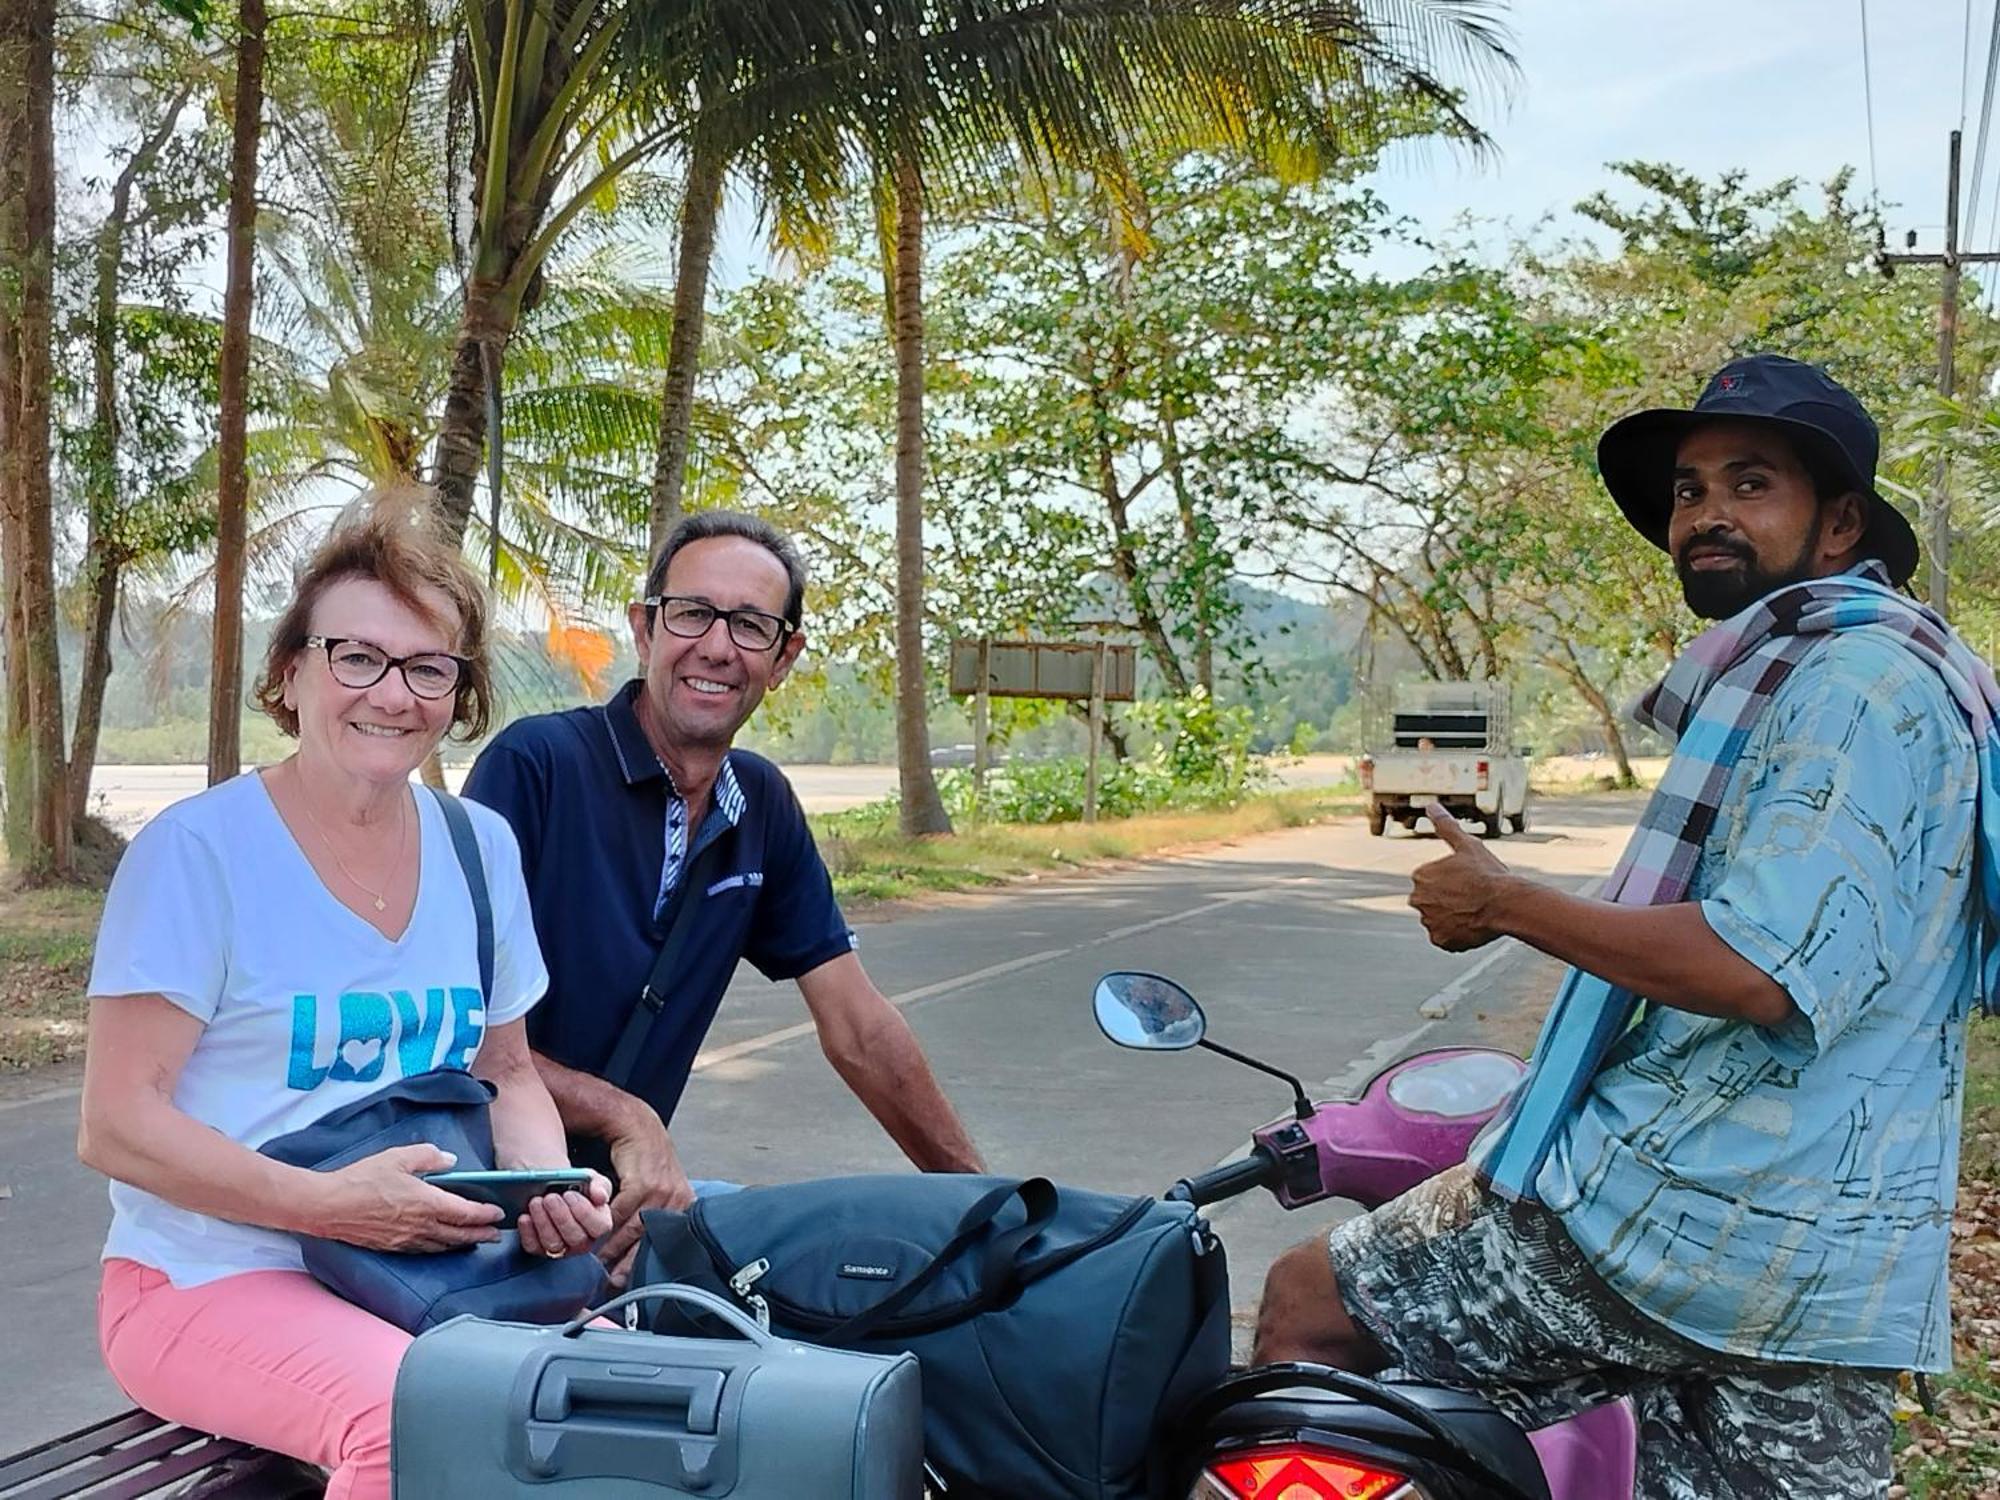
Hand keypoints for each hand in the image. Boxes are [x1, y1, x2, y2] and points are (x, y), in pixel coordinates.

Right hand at [309, 1145, 504, 1251]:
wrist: (328, 1207)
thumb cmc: (361, 1180)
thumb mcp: (398, 1157)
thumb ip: (428, 1156)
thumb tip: (449, 1161)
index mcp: (427, 1203)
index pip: (466, 1213)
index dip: (485, 1214)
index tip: (498, 1213)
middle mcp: (420, 1226)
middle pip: (459, 1235)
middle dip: (481, 1234)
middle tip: (496, 1234)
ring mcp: (406, 1240)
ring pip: (442, 1245)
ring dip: (462, 1243)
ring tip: (474, 1240)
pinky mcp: (392, 1247)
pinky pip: (424, 1250)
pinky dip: (440, 1248)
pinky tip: (441, 1244)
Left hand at [517, 1172, 613, 1259]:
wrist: (552, 1185)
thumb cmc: (575, 1185)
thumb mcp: (590, 1179)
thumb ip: (600, 1185)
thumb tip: (600, 1196)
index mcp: (599, 1224)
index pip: (599, 1227)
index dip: (585, 1212)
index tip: (570, 1194)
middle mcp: (582, 1241)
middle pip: (576, 1237)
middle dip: (561, 1216)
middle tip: (550, 1197)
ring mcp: (561, 1248)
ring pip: (553, 1243)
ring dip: (543, 1222)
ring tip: (536, 1202)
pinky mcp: (539, 1249)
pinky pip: (533, 1246)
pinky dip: (528, 1231)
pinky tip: (525, 1216)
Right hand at [598, 1119, 694, 1287]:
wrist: (638, 1128)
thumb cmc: (648, 1161)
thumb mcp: (663, 1189)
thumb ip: (658, 1215)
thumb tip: (650, 1250)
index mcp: (685, 1206)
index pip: (667, 1244)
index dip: (647, 1265)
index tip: (631, 1281)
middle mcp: (677, 1200)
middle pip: (650, 1243)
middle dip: (630, 1265)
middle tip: (613, 1281)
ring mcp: (662, 1193)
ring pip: (633, 1231)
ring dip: (614, 1249)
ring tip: (601, 1263)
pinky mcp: (643, 1184)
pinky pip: (621, 1214)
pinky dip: (607, 1228)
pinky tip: (598, 1238)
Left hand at [1408, 803, 1514, 952]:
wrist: (1506, 904)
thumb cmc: (1488, 873)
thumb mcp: (1467, 845)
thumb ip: (1446, 826)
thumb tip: (1431, 806)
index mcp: (1420, 876)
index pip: (1434, 880)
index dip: (1456, 881)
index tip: (1471, 881)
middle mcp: (1418, 900)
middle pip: (1435, 900)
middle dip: (1451, 900)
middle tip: (1474, 897)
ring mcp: (1429, 922)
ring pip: (1441, 919)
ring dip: (1454, 917)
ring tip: (1475, 911)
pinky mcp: (1440, 941)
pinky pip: (1447, 937)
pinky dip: (1458, 934)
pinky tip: (1473, 925)